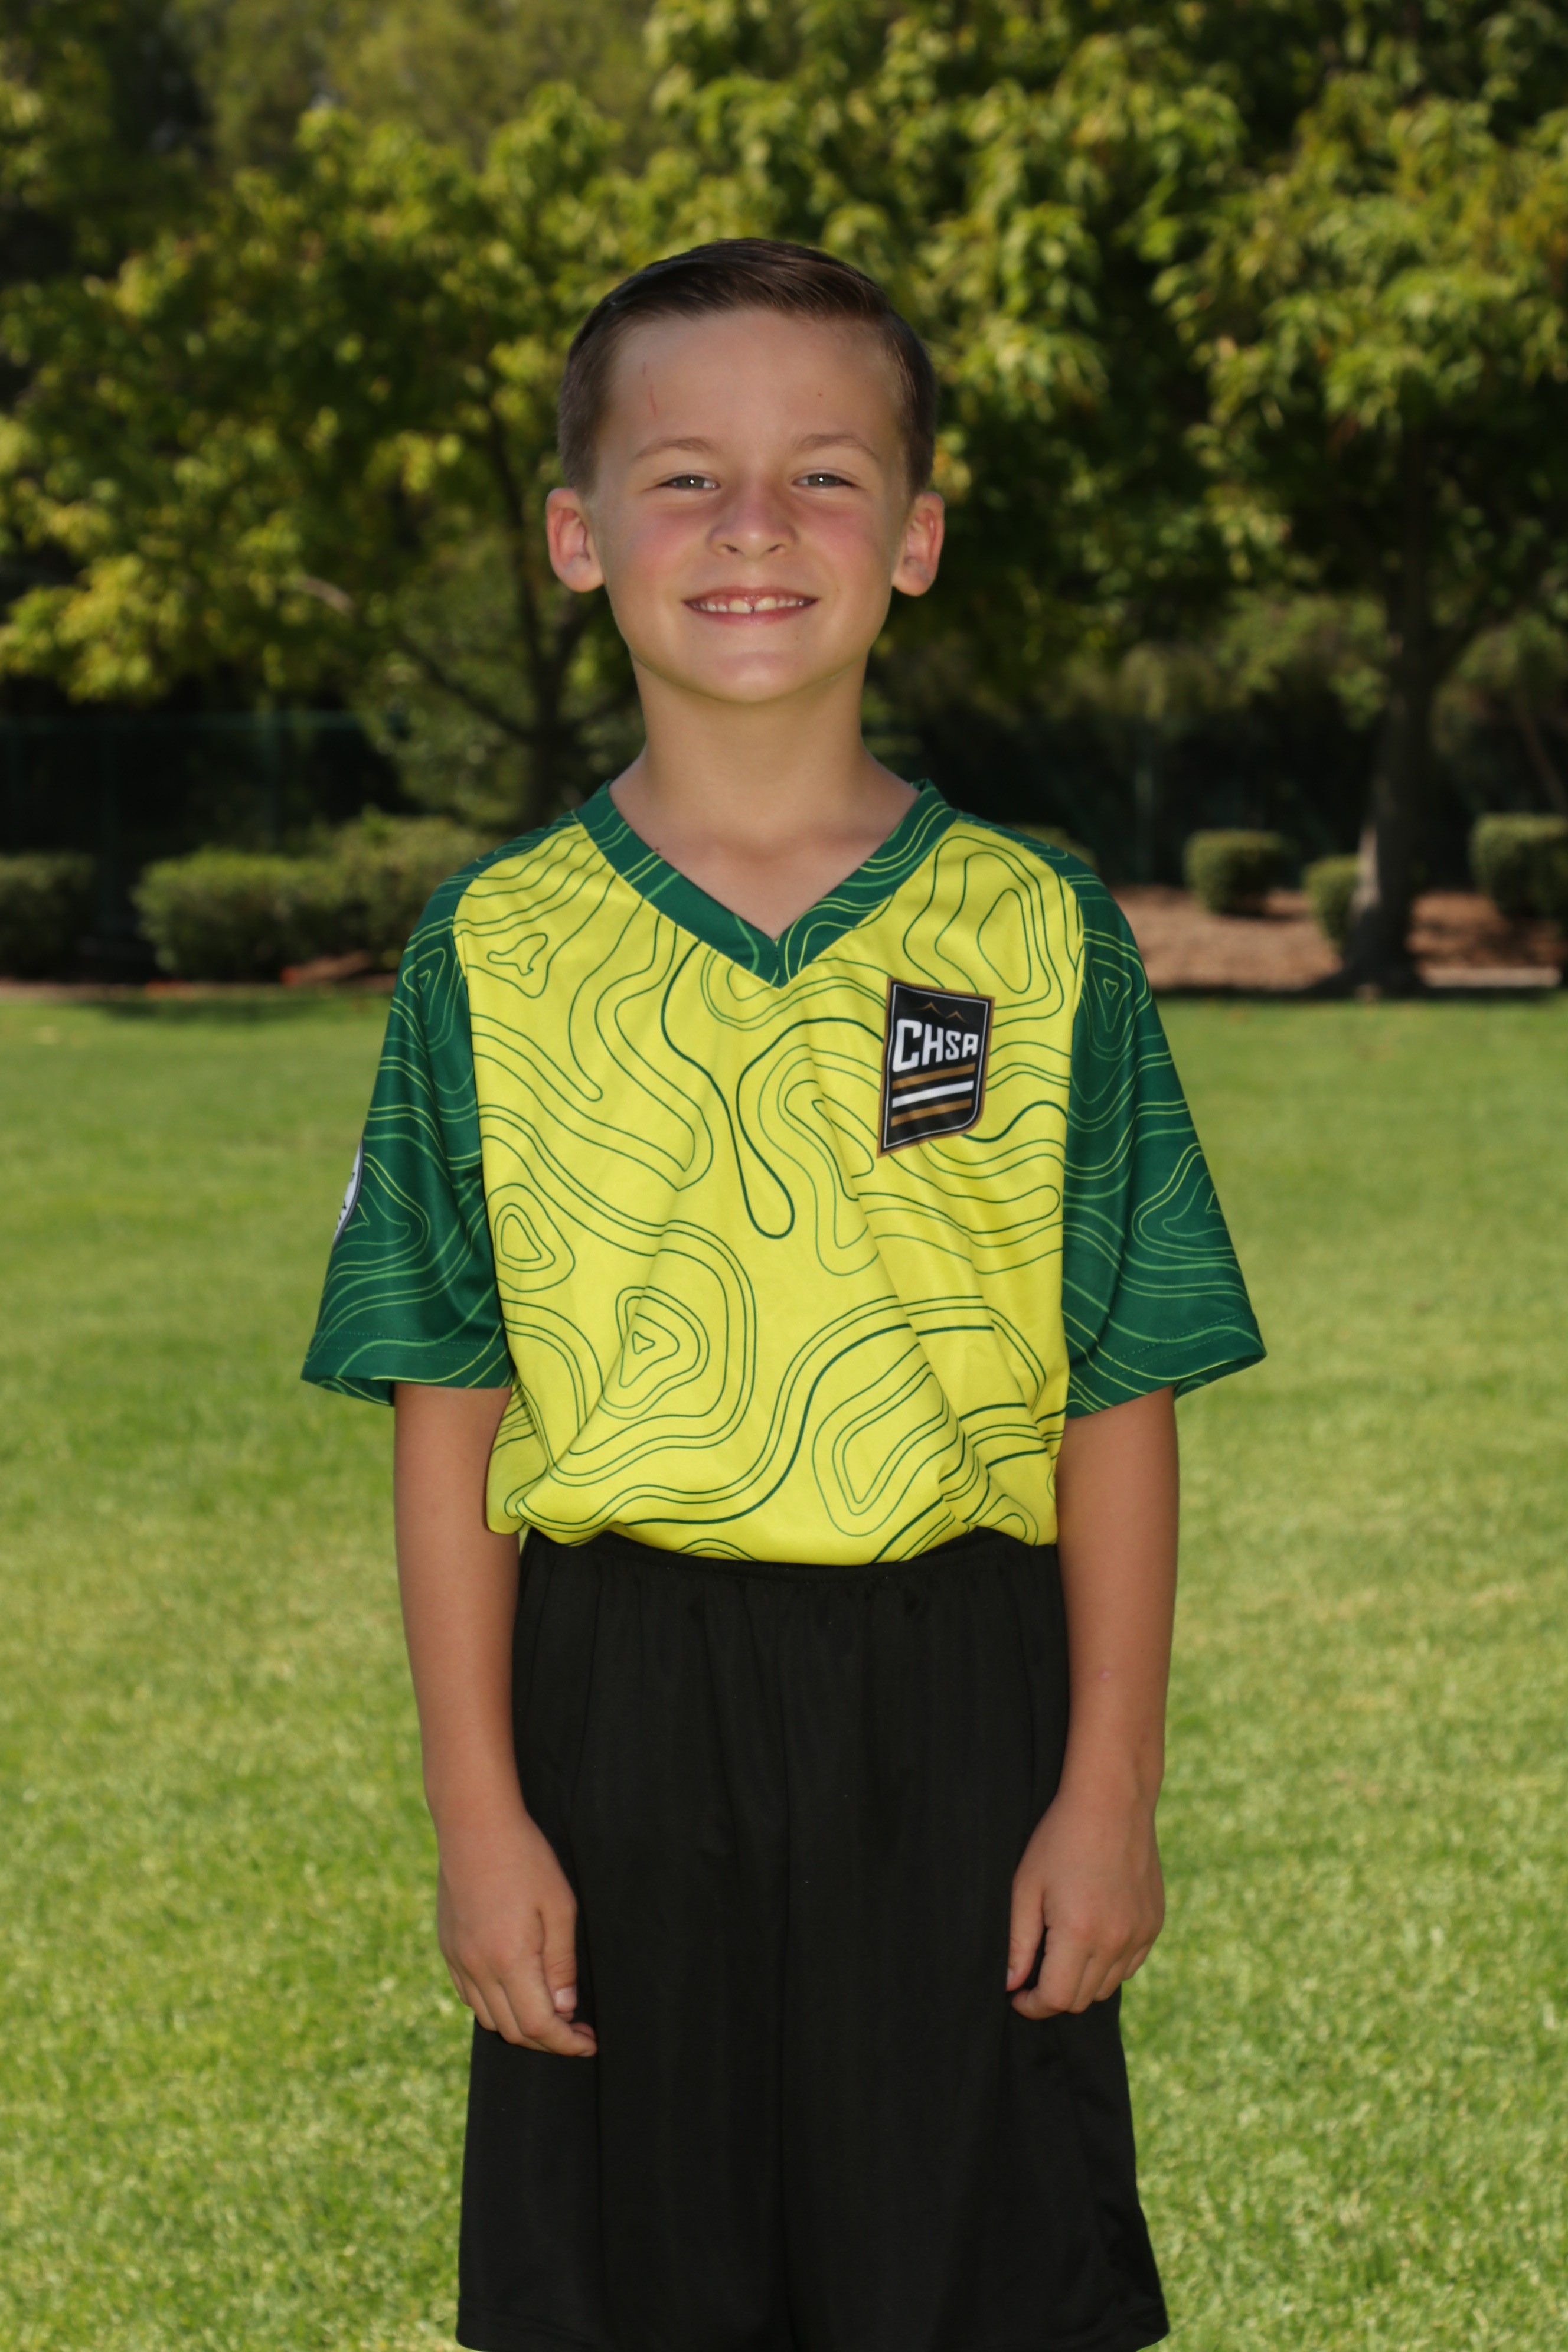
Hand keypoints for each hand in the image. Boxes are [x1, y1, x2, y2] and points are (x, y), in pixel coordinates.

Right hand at [436, 1806, 596, 2055]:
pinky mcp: (448, 1948)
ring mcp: (458, 1959)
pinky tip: (516, 1989)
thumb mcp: (559, 1907)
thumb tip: (565, 2009)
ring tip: (550, 2012)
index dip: (566, 2043)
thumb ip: (561, 1963)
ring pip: (488, 2018)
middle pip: (512, 2030)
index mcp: (509, 1960)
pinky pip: (469, 1996)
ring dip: (520, 2026)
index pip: (538, 2026)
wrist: (474, 1825)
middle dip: (547, 2040)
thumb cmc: (525, 1859)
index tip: (589, 2042)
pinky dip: (494, 2006)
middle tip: (576, 2030)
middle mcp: (477, 1968)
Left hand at [1006, 1784, 1164, 2018]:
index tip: (1017, 1995)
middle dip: (1054, 1996)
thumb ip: (1018, 1942)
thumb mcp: (1026, 1886)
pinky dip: (1108, 1965)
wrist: (1112, 1801)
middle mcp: (1116, 1940)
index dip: (1032, 2005)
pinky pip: (1129, 1966)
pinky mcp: (1154, 1924)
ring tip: (1061, 1951)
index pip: (1057, 1999)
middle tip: (1033, 1974)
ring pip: (1107, 1987)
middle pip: (1082, 2000)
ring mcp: (1140, 1934)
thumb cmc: (1060, 1839)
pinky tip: (1091, 1937)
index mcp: (1080, 1932)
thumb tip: (1010, 1986)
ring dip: (1082, 1981)